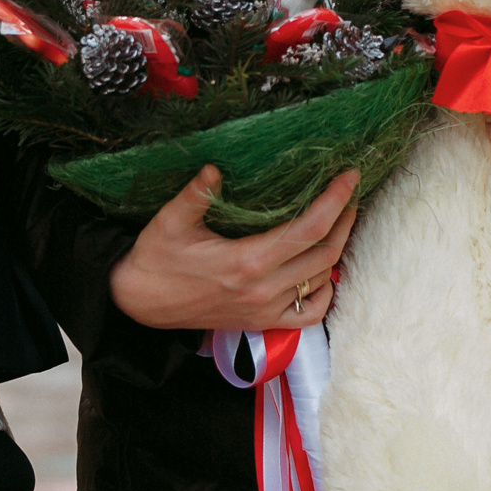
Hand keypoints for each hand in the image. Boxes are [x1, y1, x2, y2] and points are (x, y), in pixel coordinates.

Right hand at [109, 166, 358, 331]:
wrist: (140, 304)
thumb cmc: (155, 258)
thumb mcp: (168, 221)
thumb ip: (194, 194)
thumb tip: (216, 168)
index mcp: (246, 261)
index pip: (308, 230)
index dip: (335, 201)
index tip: (349, 177)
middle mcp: (263, 289)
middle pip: (325, 253)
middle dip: (345, 218)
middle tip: (350, 190)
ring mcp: (265, 310)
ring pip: (322, 280)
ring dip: (338, 248)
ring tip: (341, 218)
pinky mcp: (262, 322)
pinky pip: (310, 314)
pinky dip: (325, 291)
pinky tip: (322, 268)